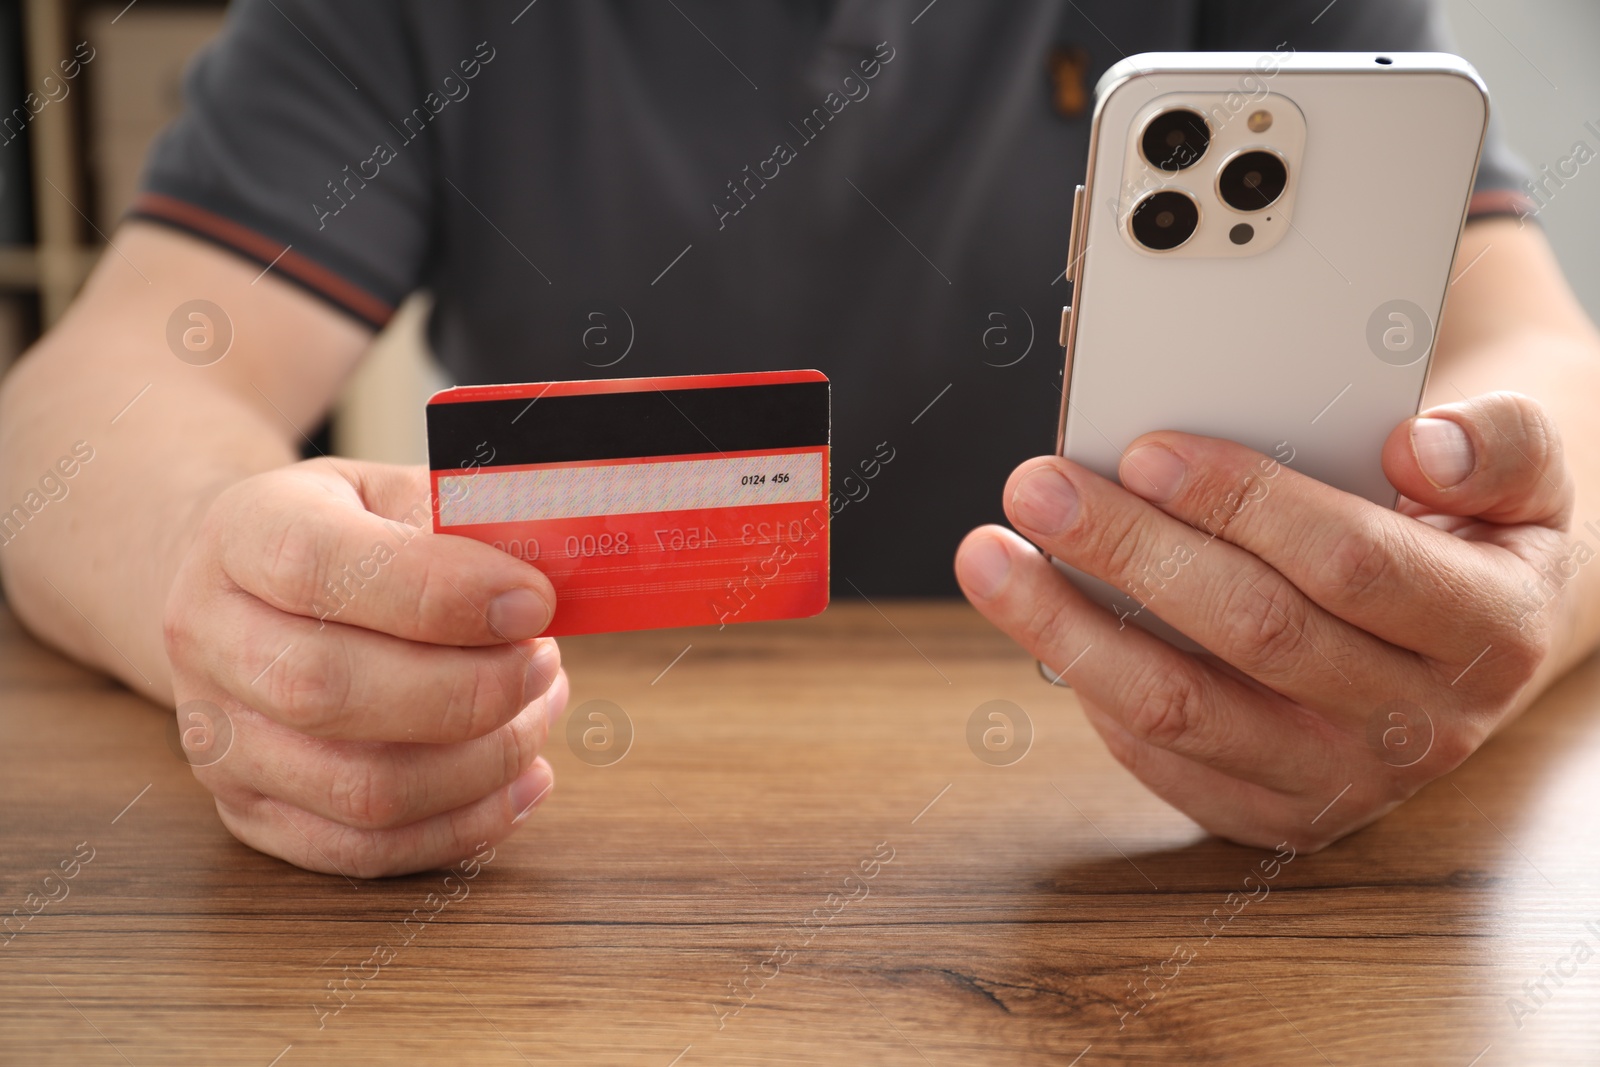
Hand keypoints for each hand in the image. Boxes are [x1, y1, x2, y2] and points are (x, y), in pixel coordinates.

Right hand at [163, 458, 564, 875]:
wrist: (248, 586)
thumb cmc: (349, 535)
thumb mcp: (399, 492)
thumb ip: (468, 523)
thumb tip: (553, 579)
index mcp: (242, 534)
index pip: (320, 567)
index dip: (439, 592)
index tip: (533, 602)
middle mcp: (207, 638)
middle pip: (328, 693)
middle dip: (470, 690)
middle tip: (544, 663)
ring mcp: (217, 738)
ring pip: (357, 787)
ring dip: (480, 762)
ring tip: (540, 711)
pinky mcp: (248, 812)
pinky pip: (362, 850)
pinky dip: (462, 824)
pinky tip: (523, 779)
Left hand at [955, 392, 1574, 848]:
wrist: (1475, 638)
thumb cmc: (1471, 534)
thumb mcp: (1525, 480)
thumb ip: (1499, 445)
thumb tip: (1422, 443)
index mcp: (1487, 629)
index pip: (1353, 564)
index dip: (1245, 505)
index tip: (1147, 449)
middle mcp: (1416, 724)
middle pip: (1250, 633)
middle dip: (1131, 551)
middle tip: (1036, 486)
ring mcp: (1338, 782)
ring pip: (1182, 709)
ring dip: (1068, 630)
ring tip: (991, 556)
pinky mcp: (1271, 814)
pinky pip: (1161, 762)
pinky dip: (1091, 690)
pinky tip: (1042, 622)